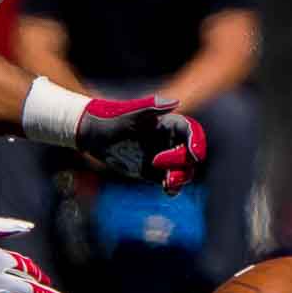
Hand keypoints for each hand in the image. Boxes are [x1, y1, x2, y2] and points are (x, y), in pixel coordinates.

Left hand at [76, 95, 206, 194]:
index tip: (195, 155)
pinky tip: (168, 190)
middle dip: (183, 163)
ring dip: (181, 178)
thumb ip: (151, 108)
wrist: (94, 134)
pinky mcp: (154, 171)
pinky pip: (171, 181)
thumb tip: (175, 102)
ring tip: (166, 183)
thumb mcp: (129, 113)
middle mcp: (170, 140)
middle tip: (159, 167)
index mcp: (169, 124)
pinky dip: (173, 187)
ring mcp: (164, 157)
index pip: (191, 131)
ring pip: (184, 170)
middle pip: (190, 154)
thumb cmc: (111, 118)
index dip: (197, 142)